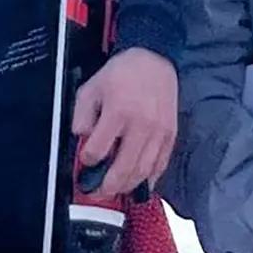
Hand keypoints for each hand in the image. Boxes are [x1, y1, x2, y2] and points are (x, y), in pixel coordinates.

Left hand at [72, 47, 177, 197]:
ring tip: (115, 190)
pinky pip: (160, 165)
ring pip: (143, 171)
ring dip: (127, 186)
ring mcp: (158, 133)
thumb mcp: (92, 87)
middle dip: (107, 186)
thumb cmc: (122, 73)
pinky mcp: (170, 135)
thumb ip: (82, 114)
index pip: (98, 149)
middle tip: (95, 192)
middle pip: (123, 168)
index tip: (85, 160)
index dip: (88, 159)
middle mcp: (140, 125)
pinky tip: (139, 184)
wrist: (155, 60)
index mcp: (118, 112)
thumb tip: (81, 137)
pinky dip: (149, 179)